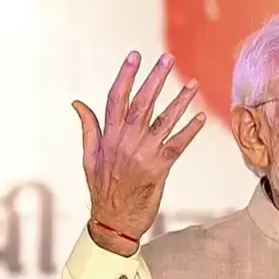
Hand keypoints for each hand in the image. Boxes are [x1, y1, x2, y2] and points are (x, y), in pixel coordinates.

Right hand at [74, 51, 205, 255]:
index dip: (126, 76)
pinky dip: (189, 130)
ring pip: (164, 121)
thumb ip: (88, 129)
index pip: (116, 98)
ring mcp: (143, 155)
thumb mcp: (89, 158)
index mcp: (108, 137)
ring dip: (180, 101)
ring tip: (192, 83)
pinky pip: (177, 145)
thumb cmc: (102, 189)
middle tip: (167, 58)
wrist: (114, 221)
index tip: (134, 56)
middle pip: (142, 103)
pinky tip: (200, 117)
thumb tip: (78, 103)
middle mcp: (126, 142)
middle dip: (155, 79)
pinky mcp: (160, 169)